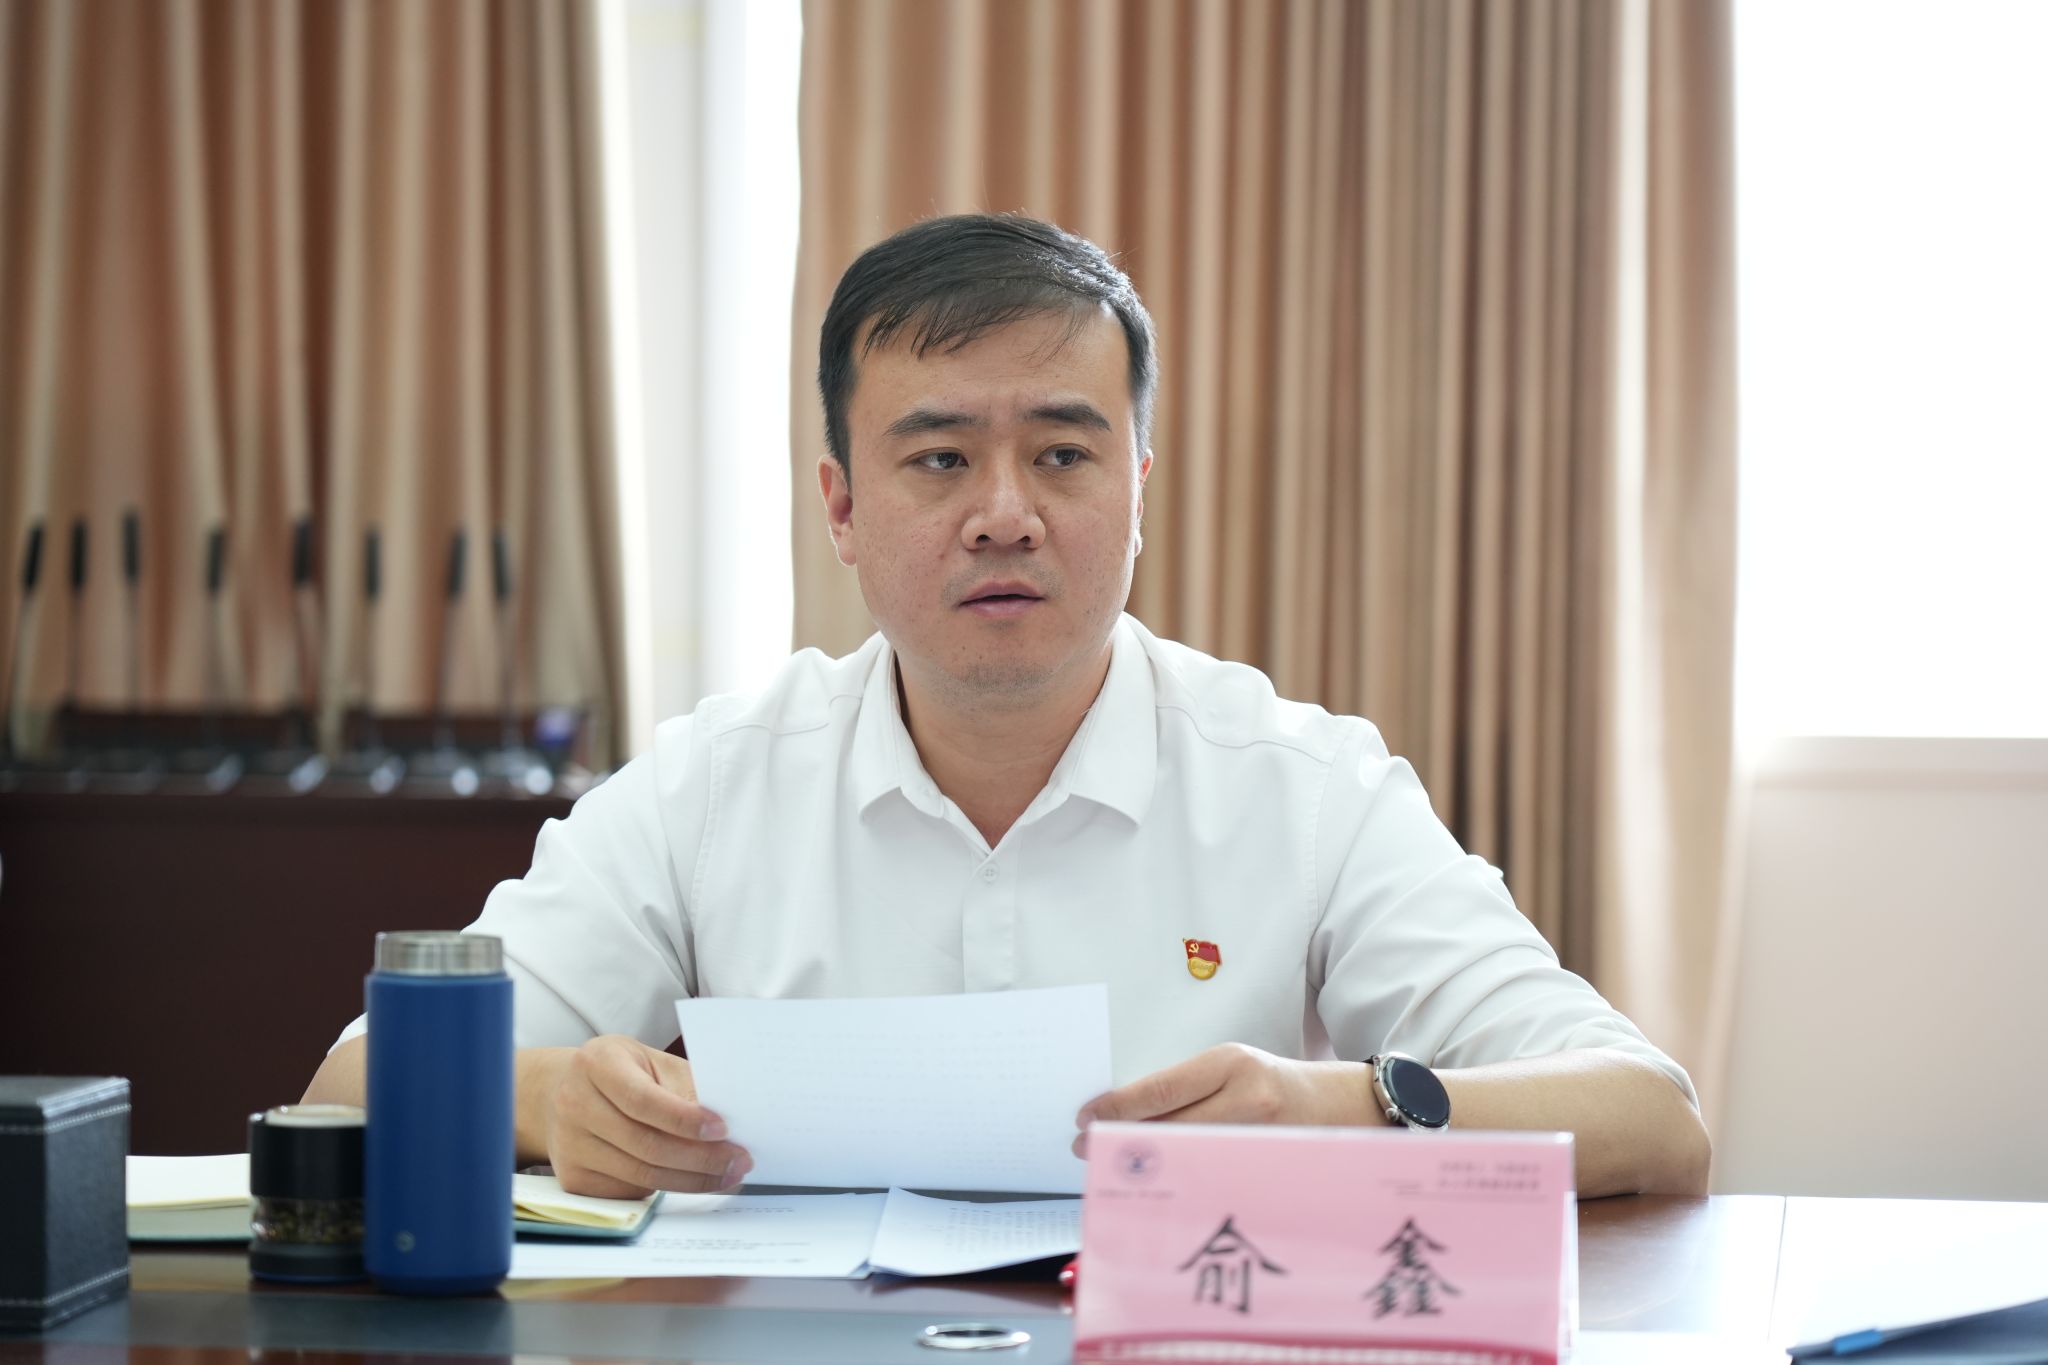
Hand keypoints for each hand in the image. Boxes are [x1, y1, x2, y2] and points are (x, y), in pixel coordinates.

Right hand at [545, 1035, 752, 1197]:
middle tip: (740, 1160)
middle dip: (701, 1157)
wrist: (566, 1092)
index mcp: (596, 1063)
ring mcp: (570, 1146)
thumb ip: (684, 1086)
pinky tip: (696, 1179)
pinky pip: (631, 1191)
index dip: (685, 1119)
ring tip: (728, 1175)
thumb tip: (726, 1124)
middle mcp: (575, 1103)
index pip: (643, 1100)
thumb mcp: (651, 1061)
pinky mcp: (574, 1179)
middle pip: (645, 1144)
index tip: (724, 1129)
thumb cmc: (623, 1072)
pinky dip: (669, 1188)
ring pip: (641, 1174)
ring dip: (692, 1179)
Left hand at [1071, 1044, 1373, 1155]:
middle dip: (1123, 1139)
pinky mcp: (1266, 1167)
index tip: (1085, 1117)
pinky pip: (1212, 1176)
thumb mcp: (1231, 1068)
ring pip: (1187, 1156)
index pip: (1161, 1089)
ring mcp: (1258, 1137)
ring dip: (1147, 1163)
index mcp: (1230, 1063)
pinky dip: (1181, 1180)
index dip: (1117, 1107)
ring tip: (1116, 1167)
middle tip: (1087, 1149)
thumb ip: (1187, 1088)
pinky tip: (1159, 1184)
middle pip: (1169, 1126)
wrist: (1345, 1105)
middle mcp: (1245, 1098)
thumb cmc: (1277, 1084)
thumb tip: (1127, 1115)